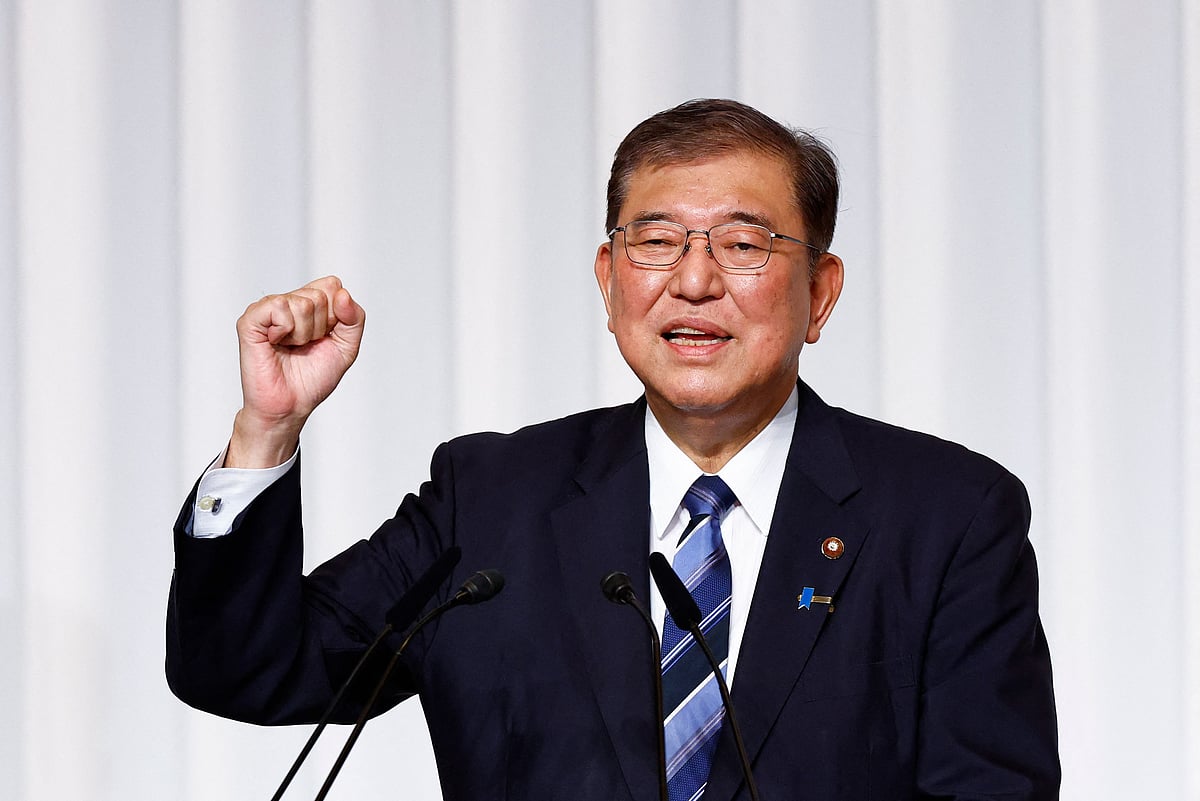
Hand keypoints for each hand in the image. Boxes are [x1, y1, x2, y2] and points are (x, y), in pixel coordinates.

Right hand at [226, 276, 365, 467]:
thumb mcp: (347, 347)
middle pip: (319, 295)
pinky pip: (278, 306)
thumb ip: (355, 318)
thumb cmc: (312, 378)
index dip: (336, 314)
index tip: (325, 337)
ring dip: (303, 334)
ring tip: (290, 347)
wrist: (291, 405)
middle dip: (320, 327)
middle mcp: (288, 302)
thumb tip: (342, 294)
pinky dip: (285, 329)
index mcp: (309, 304)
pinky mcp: (250, 320)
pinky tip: (276, 342)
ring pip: (302, 303)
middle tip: (305, 346)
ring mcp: (267, 310)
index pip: (332, 285)